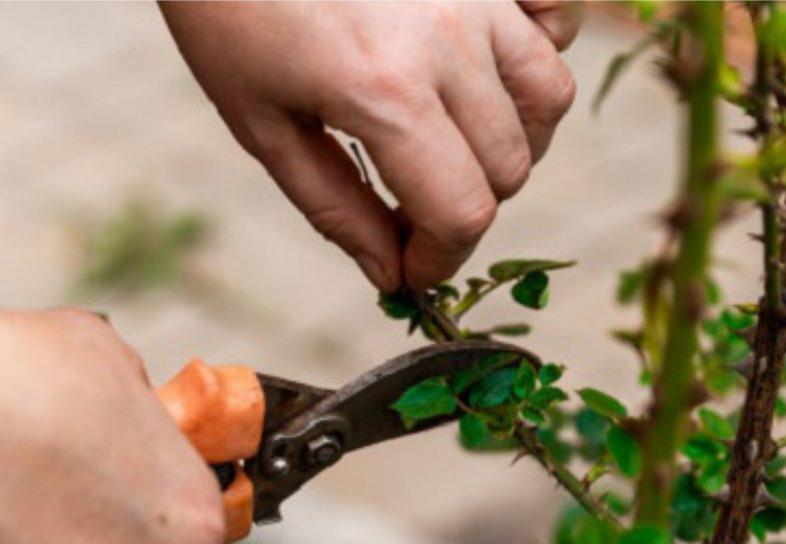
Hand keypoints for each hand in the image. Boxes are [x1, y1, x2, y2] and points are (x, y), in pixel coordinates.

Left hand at [161, 1, 579, 289]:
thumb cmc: (227, 12)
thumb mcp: (261, 124)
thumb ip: (336, 207)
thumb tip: (390, 275)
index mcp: (383, 93)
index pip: (462, 212)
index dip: (442, 260)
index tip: (415, 270)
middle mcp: (447, 39)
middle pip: (510, 166)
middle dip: (465, 207)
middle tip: (413, 206)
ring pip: (549, 97)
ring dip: (512, 141)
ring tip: (455, 144)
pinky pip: (557, 16)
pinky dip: (537, 53)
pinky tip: (486, 69)